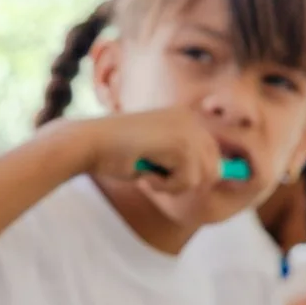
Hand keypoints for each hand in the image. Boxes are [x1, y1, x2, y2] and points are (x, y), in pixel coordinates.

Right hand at [65, 107, 226, 195]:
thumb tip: (214, 176)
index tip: (173, 180)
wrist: (90, 142)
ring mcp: (187, 129)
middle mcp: (190, 119)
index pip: (212, 155)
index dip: (197, 175)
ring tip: (149, 175)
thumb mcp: (156, 154)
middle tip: (157, 179)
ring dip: (174, 185)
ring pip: (201, 177)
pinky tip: (145, 173)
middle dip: (187, 182)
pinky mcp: (180, 143)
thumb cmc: (114, 152)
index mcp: (185, 118)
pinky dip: (165, 186)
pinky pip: (187, 181)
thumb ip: (182, 161)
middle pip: (214, 168)